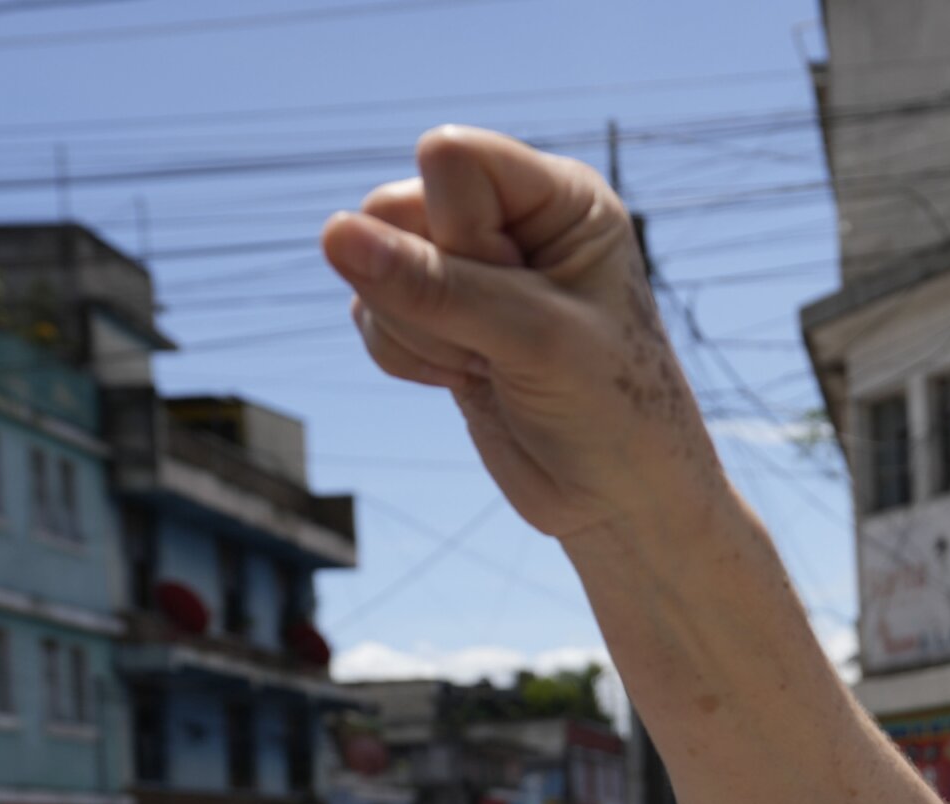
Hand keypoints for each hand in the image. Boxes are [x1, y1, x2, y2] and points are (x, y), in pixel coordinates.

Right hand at [322, 128, 724, 541]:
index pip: (451, 157)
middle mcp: (509, 220)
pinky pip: (369, 314)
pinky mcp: (435, 319)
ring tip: (494, 365)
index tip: (520, 288)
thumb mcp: (534, 341)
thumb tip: (331, 234)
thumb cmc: (613, 411)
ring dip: (420, 330)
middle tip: (505, 340)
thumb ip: (434, 287)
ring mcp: (466, 270)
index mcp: (557, 195)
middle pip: (395, 206)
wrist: (619, 499)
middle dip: (432, 286)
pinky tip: (468, 380)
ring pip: (371, 263)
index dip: (458, 227)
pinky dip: (406, 354)